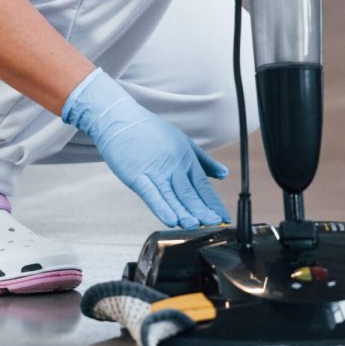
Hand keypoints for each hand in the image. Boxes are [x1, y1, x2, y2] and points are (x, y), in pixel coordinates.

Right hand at [62, 68, 231, 228]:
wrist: (120, 119)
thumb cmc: (150, 130)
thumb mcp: (182, 141)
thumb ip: (203, 161)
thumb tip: (223, 173)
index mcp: (186, 159)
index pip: (204, 186)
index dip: (214, 204)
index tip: (224, 218)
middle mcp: (174, 166)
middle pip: (191, 194)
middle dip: (204, 212)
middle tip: (215, 226)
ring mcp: (155, 171)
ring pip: (174, 196)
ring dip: (186, 213)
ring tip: (197, 226)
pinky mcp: (137, 176)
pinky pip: (152, 195)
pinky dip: (162, 208)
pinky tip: (172, 220)